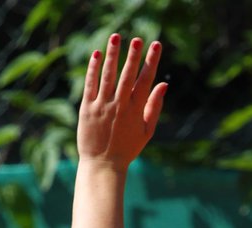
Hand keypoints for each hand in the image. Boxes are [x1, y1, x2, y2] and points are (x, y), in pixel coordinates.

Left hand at [78, 34, 165, 171]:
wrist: (103, 165)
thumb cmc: (127, 148)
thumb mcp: (146, 131)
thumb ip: (154, 106)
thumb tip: (164, 83)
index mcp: (135, 111)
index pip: (145, 81)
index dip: (151, 62)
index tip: (156, 45)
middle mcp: (119, 106)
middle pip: (127, 76)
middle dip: (133, 56)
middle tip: (137, 39)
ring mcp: (102, 106)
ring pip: (108, 76)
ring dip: (112, 56)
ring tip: (116, 37)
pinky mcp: (87, 108)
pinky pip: (90, 84)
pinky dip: (93, 69)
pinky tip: (97, 54)